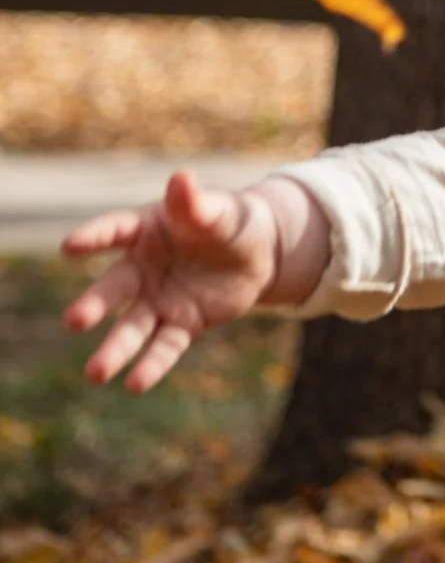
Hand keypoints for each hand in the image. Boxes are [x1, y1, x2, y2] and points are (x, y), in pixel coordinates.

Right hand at [61, 170, 281, 391]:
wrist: (256, 252)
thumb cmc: (229, 221)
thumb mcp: (218, 210)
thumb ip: (196, 203)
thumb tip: (181, 177)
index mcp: (146, 230)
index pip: (115, 231)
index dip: (94, 237)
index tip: (70, 247)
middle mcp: (144, 268)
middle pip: (115, 288)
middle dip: (95, 304)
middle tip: (74, 321)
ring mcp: (160, 299)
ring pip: (133, 327)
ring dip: (115, 349)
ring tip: (97, 373)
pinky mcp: (182, 323)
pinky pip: (165, 346)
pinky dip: (152, 365)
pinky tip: (135, 385)